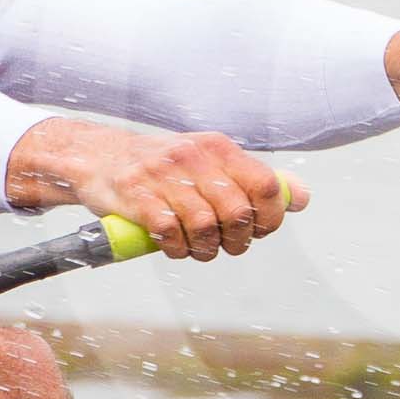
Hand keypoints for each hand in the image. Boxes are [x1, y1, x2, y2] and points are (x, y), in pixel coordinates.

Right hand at [5, 118, 307, 261]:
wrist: (98, 157)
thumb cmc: (162, 167)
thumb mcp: (210, 161)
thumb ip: (253, 179)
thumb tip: (302, 198)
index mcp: (219, 148)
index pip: (267, 185)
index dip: (271, 218)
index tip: (259, 231)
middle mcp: (194, 157)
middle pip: (238, 212)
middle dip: (238, 240)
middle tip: (226, 246)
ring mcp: (163, 175)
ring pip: (206, 227)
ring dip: (207, 250)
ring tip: (199, 250)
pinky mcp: (136, 196)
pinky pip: (170, 233)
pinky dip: (177, 249)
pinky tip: (174, 247)